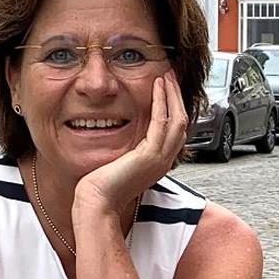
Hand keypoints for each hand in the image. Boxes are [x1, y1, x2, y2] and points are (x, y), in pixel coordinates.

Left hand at [73, 69, 188, 216]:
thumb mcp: (121, 164)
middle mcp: (164, 161)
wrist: (97, 203)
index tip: (166, 88)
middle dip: (176, 96)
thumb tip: (126, 138)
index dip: (173, 107)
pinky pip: (162, 122)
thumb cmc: (102, 189)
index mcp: (158, 163)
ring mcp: (160, 159)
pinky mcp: (150, 155)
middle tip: (170, 75)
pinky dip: (162, 102)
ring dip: (172, 94)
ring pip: (177, 119)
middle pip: (181, 122)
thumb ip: (129, 150)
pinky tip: (157, 87)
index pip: (175, 130)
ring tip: (166, 76)